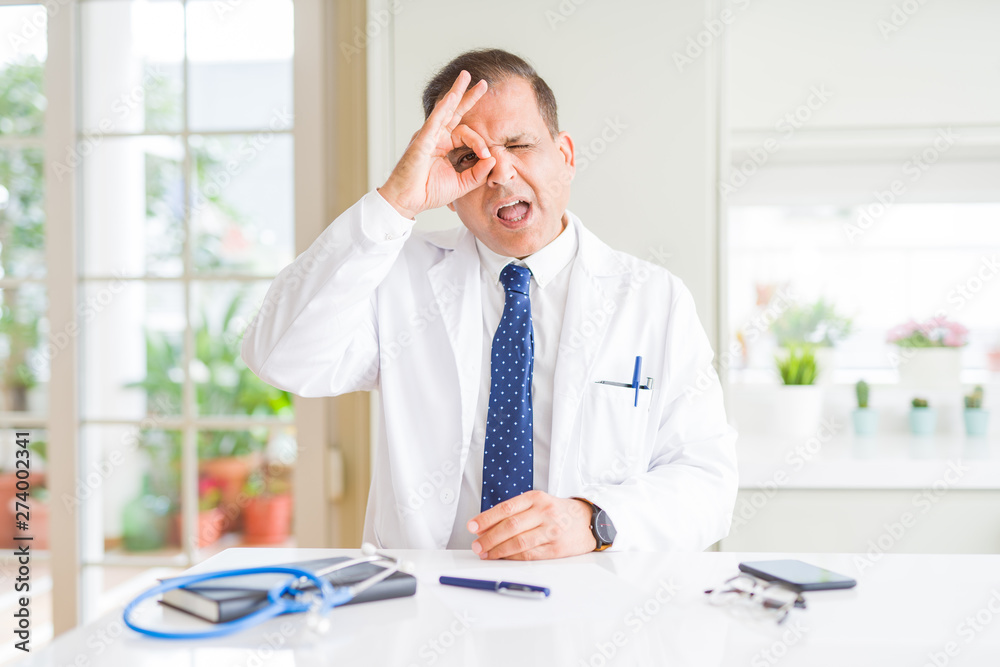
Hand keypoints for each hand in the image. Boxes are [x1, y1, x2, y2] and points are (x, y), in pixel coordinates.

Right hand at [377, 70, 495, 218]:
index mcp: (445, 146)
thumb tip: (493, 158)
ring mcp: (428, 136)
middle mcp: (437, 137)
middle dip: (469, 96)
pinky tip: (452, 96)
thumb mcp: (461, 184)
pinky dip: (443, 108)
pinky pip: (434, 120)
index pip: (466, 134)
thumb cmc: (429, 193)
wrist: (408, 202)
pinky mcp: (422, 140)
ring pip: (445, 110)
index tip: (486, 156)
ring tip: (466, 77)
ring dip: (456, 93)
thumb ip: (478, 173)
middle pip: (455, 112)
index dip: (480, 142)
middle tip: (483, 83)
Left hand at [467, 490, 596, 559]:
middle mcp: (544, 512)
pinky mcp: (556, 549)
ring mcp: (551, 531)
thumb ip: (514, 512)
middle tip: (477, 545)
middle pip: (510, 526)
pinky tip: (503, 558)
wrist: (587, 521)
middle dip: (489, 537)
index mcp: (536, 498)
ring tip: (486, 553)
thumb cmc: (557, 512)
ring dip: (498, 550)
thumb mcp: (538, 503)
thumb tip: (485, 526)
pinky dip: (513, 557)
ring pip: (519, 542)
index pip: (506, 508)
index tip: (472, 526)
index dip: (486, 518)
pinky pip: (529, 555)